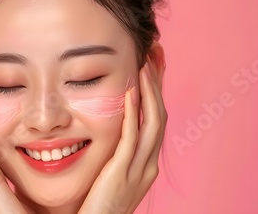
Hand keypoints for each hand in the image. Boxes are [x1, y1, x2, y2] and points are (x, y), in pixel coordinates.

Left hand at [78, 55, 166, 213]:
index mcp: (146, 163)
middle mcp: (148, 164)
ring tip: (145, 65)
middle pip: (160, 116)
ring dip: (150, 92)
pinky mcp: (122, 172)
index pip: (155, 121)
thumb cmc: (97, 205)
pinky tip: (130, 92)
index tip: (153, 68)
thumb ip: (115, 154)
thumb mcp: (112, 175)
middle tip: (156, 57)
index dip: (156, 93)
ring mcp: (139, 169)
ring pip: (152, 123)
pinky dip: (133, 112)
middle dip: (158, 86)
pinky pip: (131, 137)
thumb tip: (109, 132)